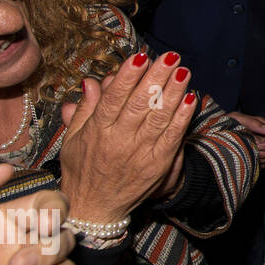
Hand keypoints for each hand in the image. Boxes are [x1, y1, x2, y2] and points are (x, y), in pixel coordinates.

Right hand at [57, 51, 198, 225]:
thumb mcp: (73, 139)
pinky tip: (191, 99)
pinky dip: (182, 117)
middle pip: (141, 104)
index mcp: (98, 132)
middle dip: (157, 77)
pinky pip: (172, 137)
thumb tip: (91, 82)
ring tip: (183, 71)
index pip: (114, 99)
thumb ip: (86, 109)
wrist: (94, 208)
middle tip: (170, 56)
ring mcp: (140, 153)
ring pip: (159, 118)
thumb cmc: (81, 169)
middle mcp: (119, 141)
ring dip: (174, 92)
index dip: (128, 77)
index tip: (140, 56)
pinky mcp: (158, 164)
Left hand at [228, 112, 264, 164]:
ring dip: (263, 158)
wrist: (216, 132)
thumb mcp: (238, 119)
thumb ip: (254, 123)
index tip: (259, 145)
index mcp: (264, 126)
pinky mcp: (257, 156)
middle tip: (253, 151)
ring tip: (249, 154)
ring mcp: (263, 147)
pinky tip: (248, 160)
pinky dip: (258, 163)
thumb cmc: (225, 123)